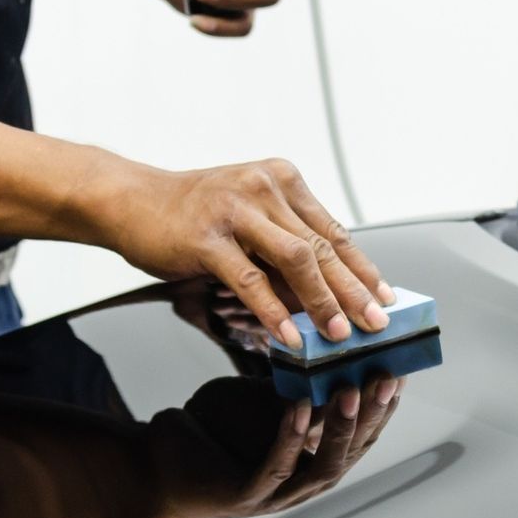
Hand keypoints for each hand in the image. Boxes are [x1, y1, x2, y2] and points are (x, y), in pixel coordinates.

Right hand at [95, 156, 393, 348]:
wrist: (131, 200)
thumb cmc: (193, 214)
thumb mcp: (247, 218)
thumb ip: (283, 247)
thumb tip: (323, 296)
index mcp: (282, 180)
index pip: (333, 230)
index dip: (362, 268)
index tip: (386, 297)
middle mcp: (264, 187)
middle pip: (321, 246)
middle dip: (354, 290)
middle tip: (376, 322)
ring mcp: (235, 210)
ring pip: (294, 260)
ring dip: (321, 301)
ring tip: (339, 334)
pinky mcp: (207, 237)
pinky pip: (250, 280)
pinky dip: (274, 312)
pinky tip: (289, 337)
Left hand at [150, 375, 403, 517]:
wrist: (155, 464)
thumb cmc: (213, 430)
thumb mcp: (262, 399)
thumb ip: (297, 383)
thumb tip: (326, 339)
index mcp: (314, 459)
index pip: (363, 433)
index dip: (385, 404)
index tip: (402, 366)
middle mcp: (303, 483)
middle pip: (353, 450)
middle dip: (373, 413)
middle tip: (388, 374)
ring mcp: (277, 495)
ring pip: (322, 466)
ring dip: (339, 428)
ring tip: (350, 390)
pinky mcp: (244, 497)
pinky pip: (275, 467)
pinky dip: (289, 437)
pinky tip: (298, 406)